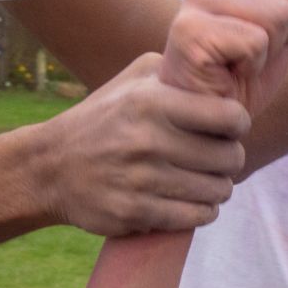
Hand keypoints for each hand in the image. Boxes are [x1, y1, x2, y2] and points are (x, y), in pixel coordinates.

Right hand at [36, 53, 251, 235]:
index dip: (238, 125)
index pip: (229, 117)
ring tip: (208, 180)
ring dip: (218, 188)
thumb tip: (220, 72)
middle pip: (229, 159)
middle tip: (220, 158)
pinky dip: (203, 211)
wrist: (49, 167)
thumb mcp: (131, 80)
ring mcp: (140, 181)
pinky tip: (195, 202)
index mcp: (151, 103)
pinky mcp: (134, 214)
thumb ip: (176, 70)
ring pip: (217, 192)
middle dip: (231, 160)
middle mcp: (147, 141)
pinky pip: (195, 217)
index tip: (229, 129)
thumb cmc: (102, 119)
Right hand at [161, 0, 287, 115]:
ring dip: (273, 49)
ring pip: (281, 12)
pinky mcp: (190, 32)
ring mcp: (196, 2)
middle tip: (259, 52)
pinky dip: (254, 67)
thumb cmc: (241, 78)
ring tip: (244, 63)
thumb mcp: (282, 26)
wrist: (207, 123)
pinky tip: (231, 74)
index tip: (286, 21)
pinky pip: (257, 41)